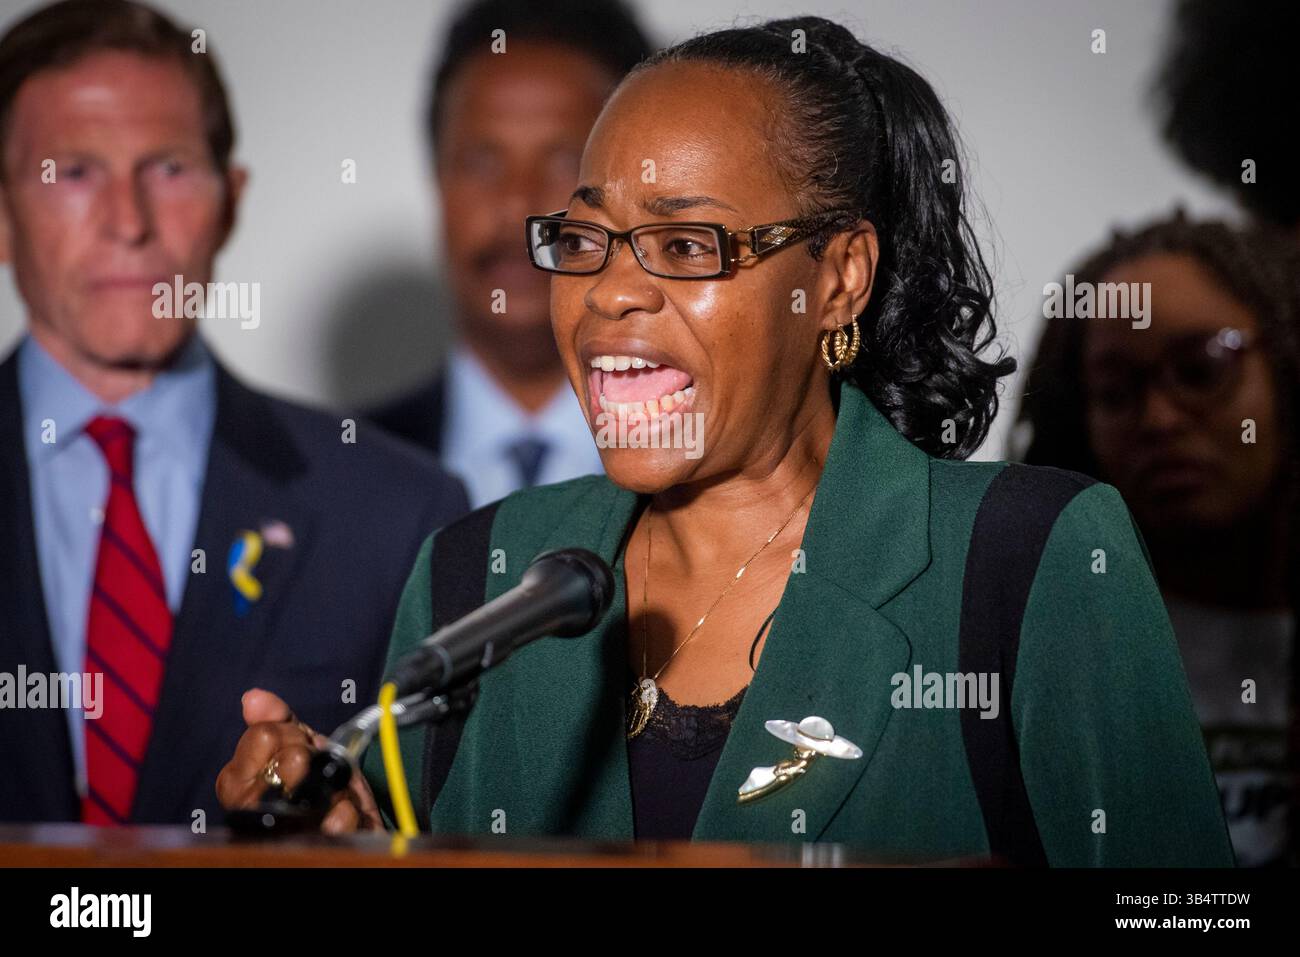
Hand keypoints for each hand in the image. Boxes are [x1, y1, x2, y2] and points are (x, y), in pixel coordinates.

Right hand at [216, 688, 383, 833]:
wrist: (351, 825)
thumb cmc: (318, 785)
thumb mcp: (298, 746)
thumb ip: (276, 722)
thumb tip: (253, 698)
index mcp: (238, 782)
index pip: (264, 735)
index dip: (292, 736)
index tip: (300, 748)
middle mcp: (250, 810)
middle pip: (291, 759)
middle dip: (312, 757)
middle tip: (315, 771)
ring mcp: (279, 834)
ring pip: (309, 788)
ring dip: (331, 784)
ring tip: (328, 793)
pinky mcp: (309, 852)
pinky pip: (337, 819)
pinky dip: (348, 811)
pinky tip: (342, 813)